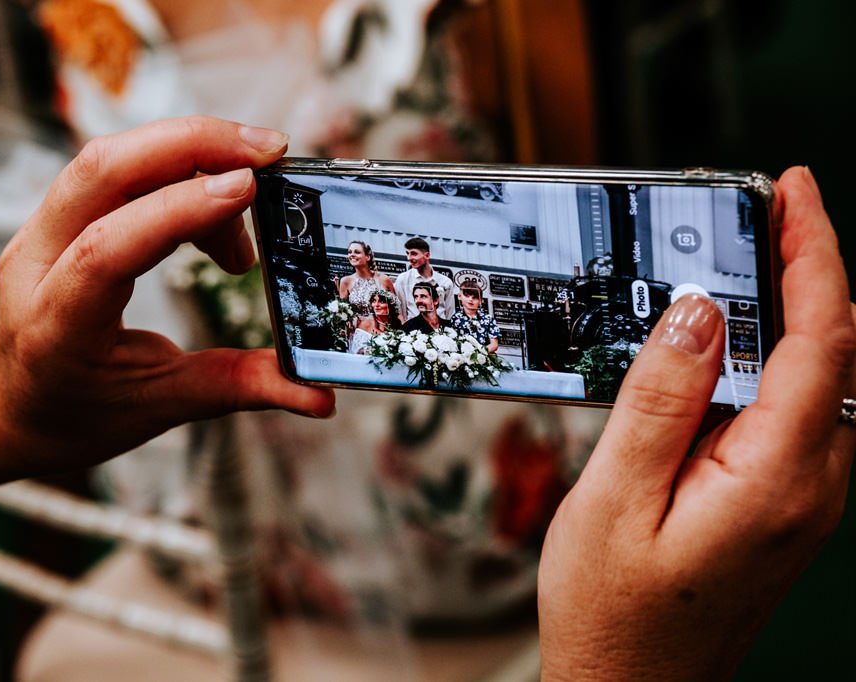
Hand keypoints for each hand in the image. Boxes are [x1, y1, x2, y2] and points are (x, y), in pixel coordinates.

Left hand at [0, 117, 334, 488]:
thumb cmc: (68, 412)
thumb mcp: (155, 408)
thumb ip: (238, 388)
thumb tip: (320, 397)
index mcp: (54, 326)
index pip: (107, 248)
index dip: (179, 210)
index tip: (248, 188)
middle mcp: (34, 262)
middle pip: (101, 168)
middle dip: (191, 142)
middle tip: (270, 150)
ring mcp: (40, 228)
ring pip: (110, 155)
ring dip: (190, 149)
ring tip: (253, 197)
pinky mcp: (59, 211)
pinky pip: (117, 166)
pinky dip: (175, 166)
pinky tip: (217, 200)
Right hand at [538, 167, 854, 679]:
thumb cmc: (614, 611)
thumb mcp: (614, 496)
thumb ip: (660, 397)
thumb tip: (696, 311)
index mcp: (775, 478)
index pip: (822, 340)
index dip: (813, 254)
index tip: (791, 195)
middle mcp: (809, 486)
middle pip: (834, 350)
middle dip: (806, 269)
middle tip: (756, 215)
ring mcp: (803, 497)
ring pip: (820, 378)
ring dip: (790, 311)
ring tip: (740, 264)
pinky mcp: (783, 503)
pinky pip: (798, 410)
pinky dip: (775, 357)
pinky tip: (730, 343)